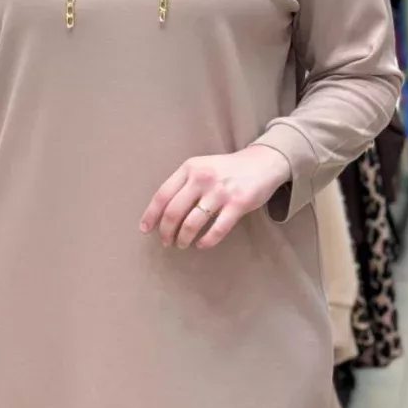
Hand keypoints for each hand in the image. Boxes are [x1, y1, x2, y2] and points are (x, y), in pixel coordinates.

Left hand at [140, 146, 290, 250]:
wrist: (263, 162)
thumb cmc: (226, 170)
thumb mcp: (201, 168)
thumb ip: (183, 184)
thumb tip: (161, 213)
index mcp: (189, 168)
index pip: (162, 195)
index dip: (151, 215)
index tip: (145, 230)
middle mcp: (202, 178)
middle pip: (174, 212)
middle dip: (166, 231)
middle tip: (166, 242)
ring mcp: (221, 191)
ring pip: (192, 223)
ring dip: (183, 238)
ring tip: (182, 244)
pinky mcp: (238, 203)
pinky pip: (217, 229)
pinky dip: (206, 241)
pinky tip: (201, 245)